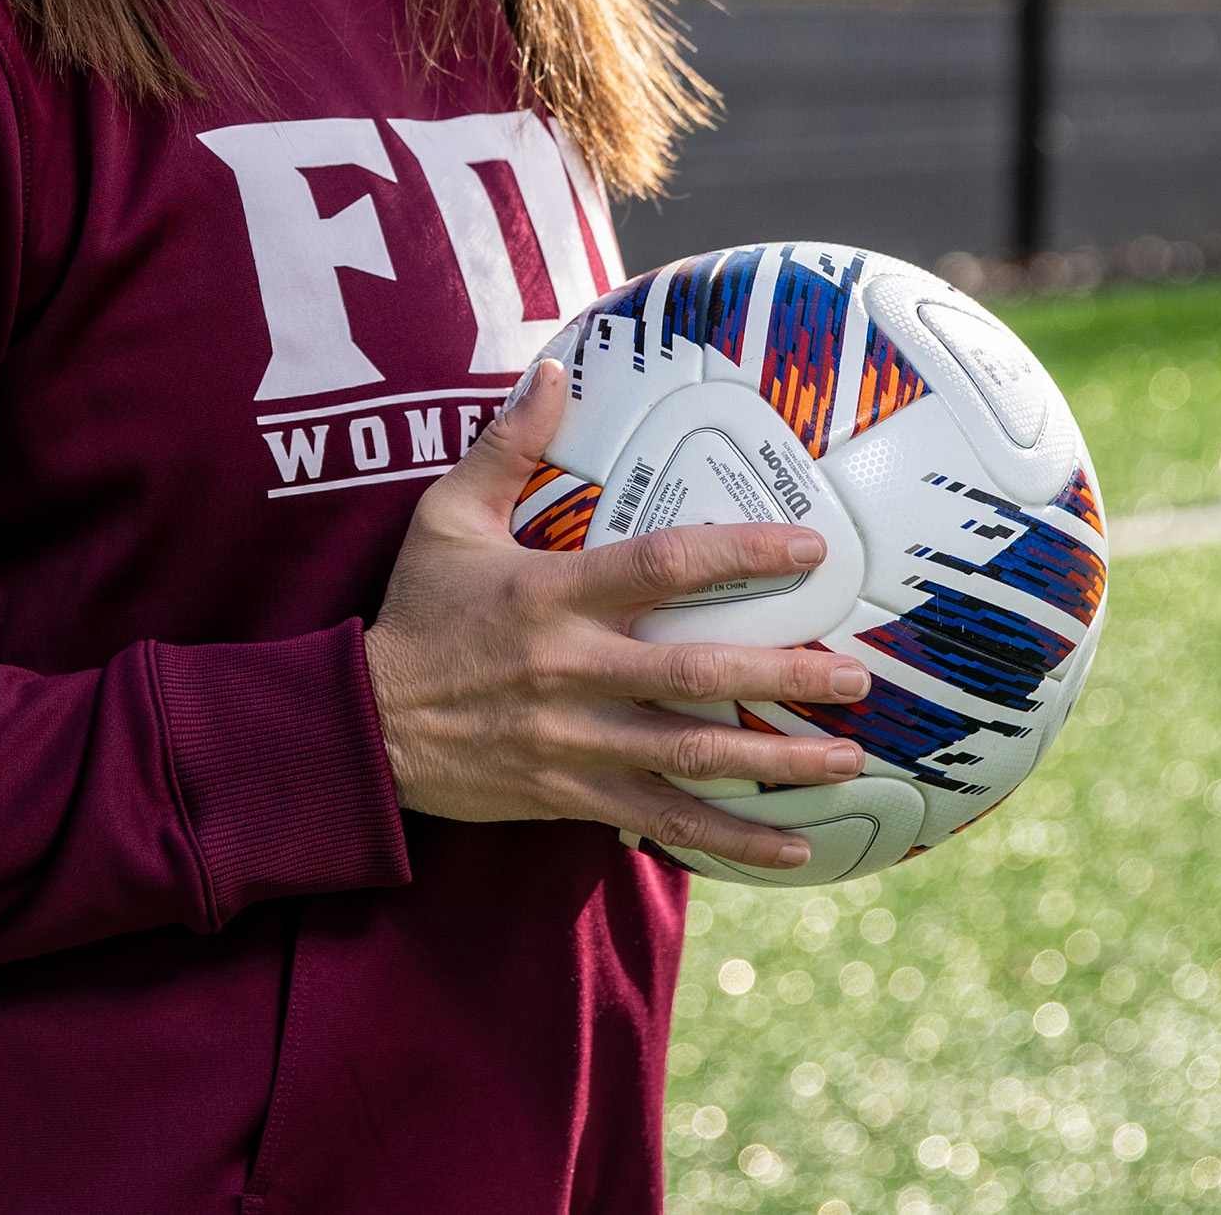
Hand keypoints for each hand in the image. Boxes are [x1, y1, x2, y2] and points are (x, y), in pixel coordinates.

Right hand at [362, 359, 871, 872]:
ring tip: (849, 759)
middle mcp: (571, 670)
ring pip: (692, 758)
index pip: (661, 566)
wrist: (365, 725)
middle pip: (694, 676)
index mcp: (550, 595)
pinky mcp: (573, 794)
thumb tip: (553, 368)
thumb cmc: (416, 610)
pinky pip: (663, 820)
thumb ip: (507, 444)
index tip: (810, 548)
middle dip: (782, 676)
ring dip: (776, 764)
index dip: (741, 554)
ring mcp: (576, 741)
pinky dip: (730, 842)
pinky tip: (792, 852)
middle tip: (856, 674)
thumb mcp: (447, 515)